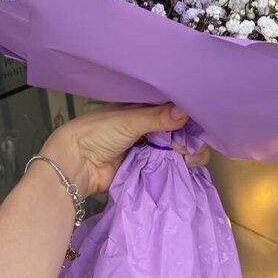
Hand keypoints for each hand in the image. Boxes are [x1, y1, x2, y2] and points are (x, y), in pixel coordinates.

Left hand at [37, 103, 201, 196]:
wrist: (75, 165)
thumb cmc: (97, 133)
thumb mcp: (129, 119)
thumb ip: (158, 117)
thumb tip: (186, 111)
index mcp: (143, 109)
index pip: (173, 109)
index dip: (188, 115)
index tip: (202, 122)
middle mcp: (149, 127)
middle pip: (179, 131)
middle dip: (190, 138)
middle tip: (190, 146)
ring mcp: (149, 149)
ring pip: (177, 150)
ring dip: (186, 153)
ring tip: (187, 158)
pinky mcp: (147, 169)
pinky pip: (168, 168)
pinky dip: (178, 167)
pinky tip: (185, 167)